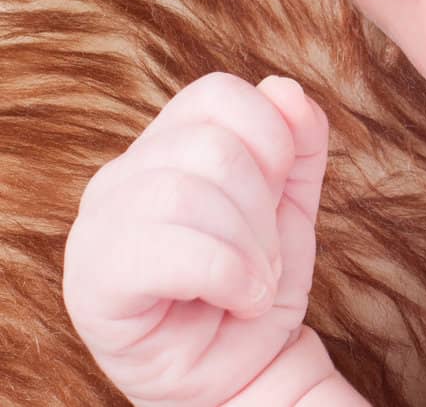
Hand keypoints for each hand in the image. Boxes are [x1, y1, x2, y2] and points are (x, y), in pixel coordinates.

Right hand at [63, 73, 329, 406]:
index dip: (270, 139)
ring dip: (248, 249)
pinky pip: (168, 251)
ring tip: (254, 284)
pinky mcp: (92, 284)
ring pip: (186, 195)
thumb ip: (297, 144)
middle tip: (266, 259)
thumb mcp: (291, 204)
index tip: (280, 194)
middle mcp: (121, 178)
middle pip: (210, 147)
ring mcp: (97, 229)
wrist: (245, 370)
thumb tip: (286, 89)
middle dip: (263, 209)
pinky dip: (227, 277)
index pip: (216, 93)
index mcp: (164, 147)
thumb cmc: (256, 283)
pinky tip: (238, 300)